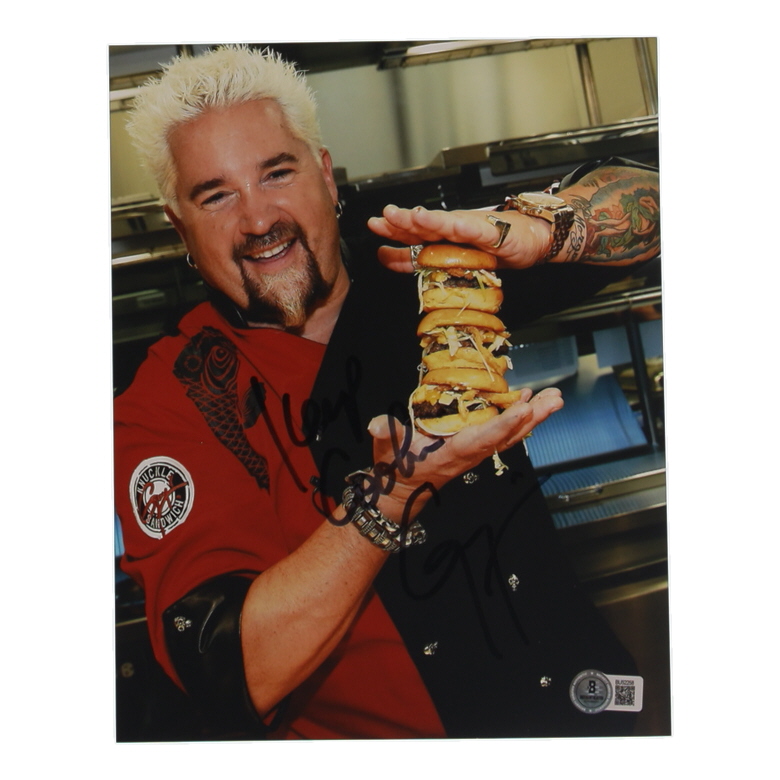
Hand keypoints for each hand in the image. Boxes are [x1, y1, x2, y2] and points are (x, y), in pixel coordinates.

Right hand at [365, 387, 562, 521]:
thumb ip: (385, 435)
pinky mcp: (475, 446)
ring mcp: (475, 451)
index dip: (505, 424)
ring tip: (553, 398)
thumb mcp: (386, 449)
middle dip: (532, 418)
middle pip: (508, 436)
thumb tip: (378, 425)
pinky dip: (519, 418)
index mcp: (452, 454)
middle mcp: (470, 454)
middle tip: (555, 399)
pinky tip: (530, 403)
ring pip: (510, 434)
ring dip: (533, 417)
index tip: (524, 408)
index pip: (483, 438)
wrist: (401, 489)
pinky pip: (503, 433)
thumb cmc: (395, 468)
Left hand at [367, 204, 551, 272]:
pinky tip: (453, 224)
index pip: (412, 232)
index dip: (393, 230)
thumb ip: (416, 259)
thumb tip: (385, 257)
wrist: (531, 238)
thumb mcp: (450, 257)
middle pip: (425, 225)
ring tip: (413, 216)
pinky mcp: (493, 233)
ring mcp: (473, 228)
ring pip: (447, 223)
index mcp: (441, 233)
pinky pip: (478, 229)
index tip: (374, 227)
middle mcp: (454, 227)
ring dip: (430, 219)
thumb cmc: (492, 246)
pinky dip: (465, 226)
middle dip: (405, 221)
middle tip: (385, 217)